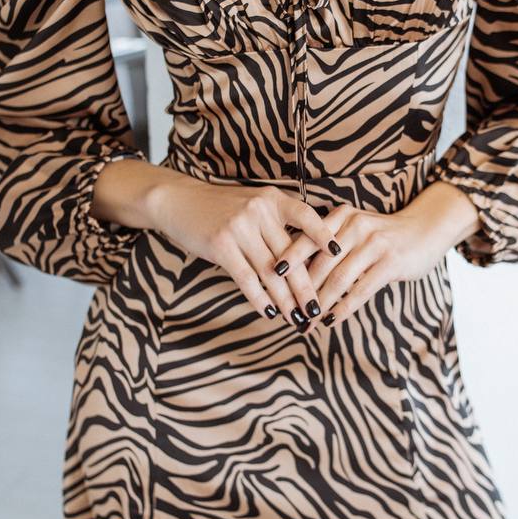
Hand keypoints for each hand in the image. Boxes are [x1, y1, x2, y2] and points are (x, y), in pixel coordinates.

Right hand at [144, 174, 342, 329]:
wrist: (179, 201)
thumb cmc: (221, 208)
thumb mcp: (253, 205)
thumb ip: (277, 224)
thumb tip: (305, 259)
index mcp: (273, 199)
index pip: (306, 217)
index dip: (323, 235)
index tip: (338, 255)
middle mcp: (260, 211)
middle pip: (291, 256)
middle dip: (306, 287)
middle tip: (318, 310)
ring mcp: (240, 227)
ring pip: (271, 272)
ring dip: (286, 301)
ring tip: (298, 319)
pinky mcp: (221, 244)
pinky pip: (247, 279)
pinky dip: (260, 299)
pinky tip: (270, 313)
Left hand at [273, 179, 481, 334]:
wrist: (425, 228)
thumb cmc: (382, 235)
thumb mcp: (354, 229)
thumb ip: (328, 244)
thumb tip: (293, 274)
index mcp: (341, 216)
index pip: (306, 239)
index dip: (286, 260)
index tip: (265, 279)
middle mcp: (355, 225)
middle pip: (319, 263)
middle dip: (301, 291)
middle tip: (286, 312)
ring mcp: (374, 243)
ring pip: (338, 278)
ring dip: (320, 303)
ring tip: (306, 322)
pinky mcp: (391, 262)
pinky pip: (361, 289)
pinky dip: (344, 307)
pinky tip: (331, 320)